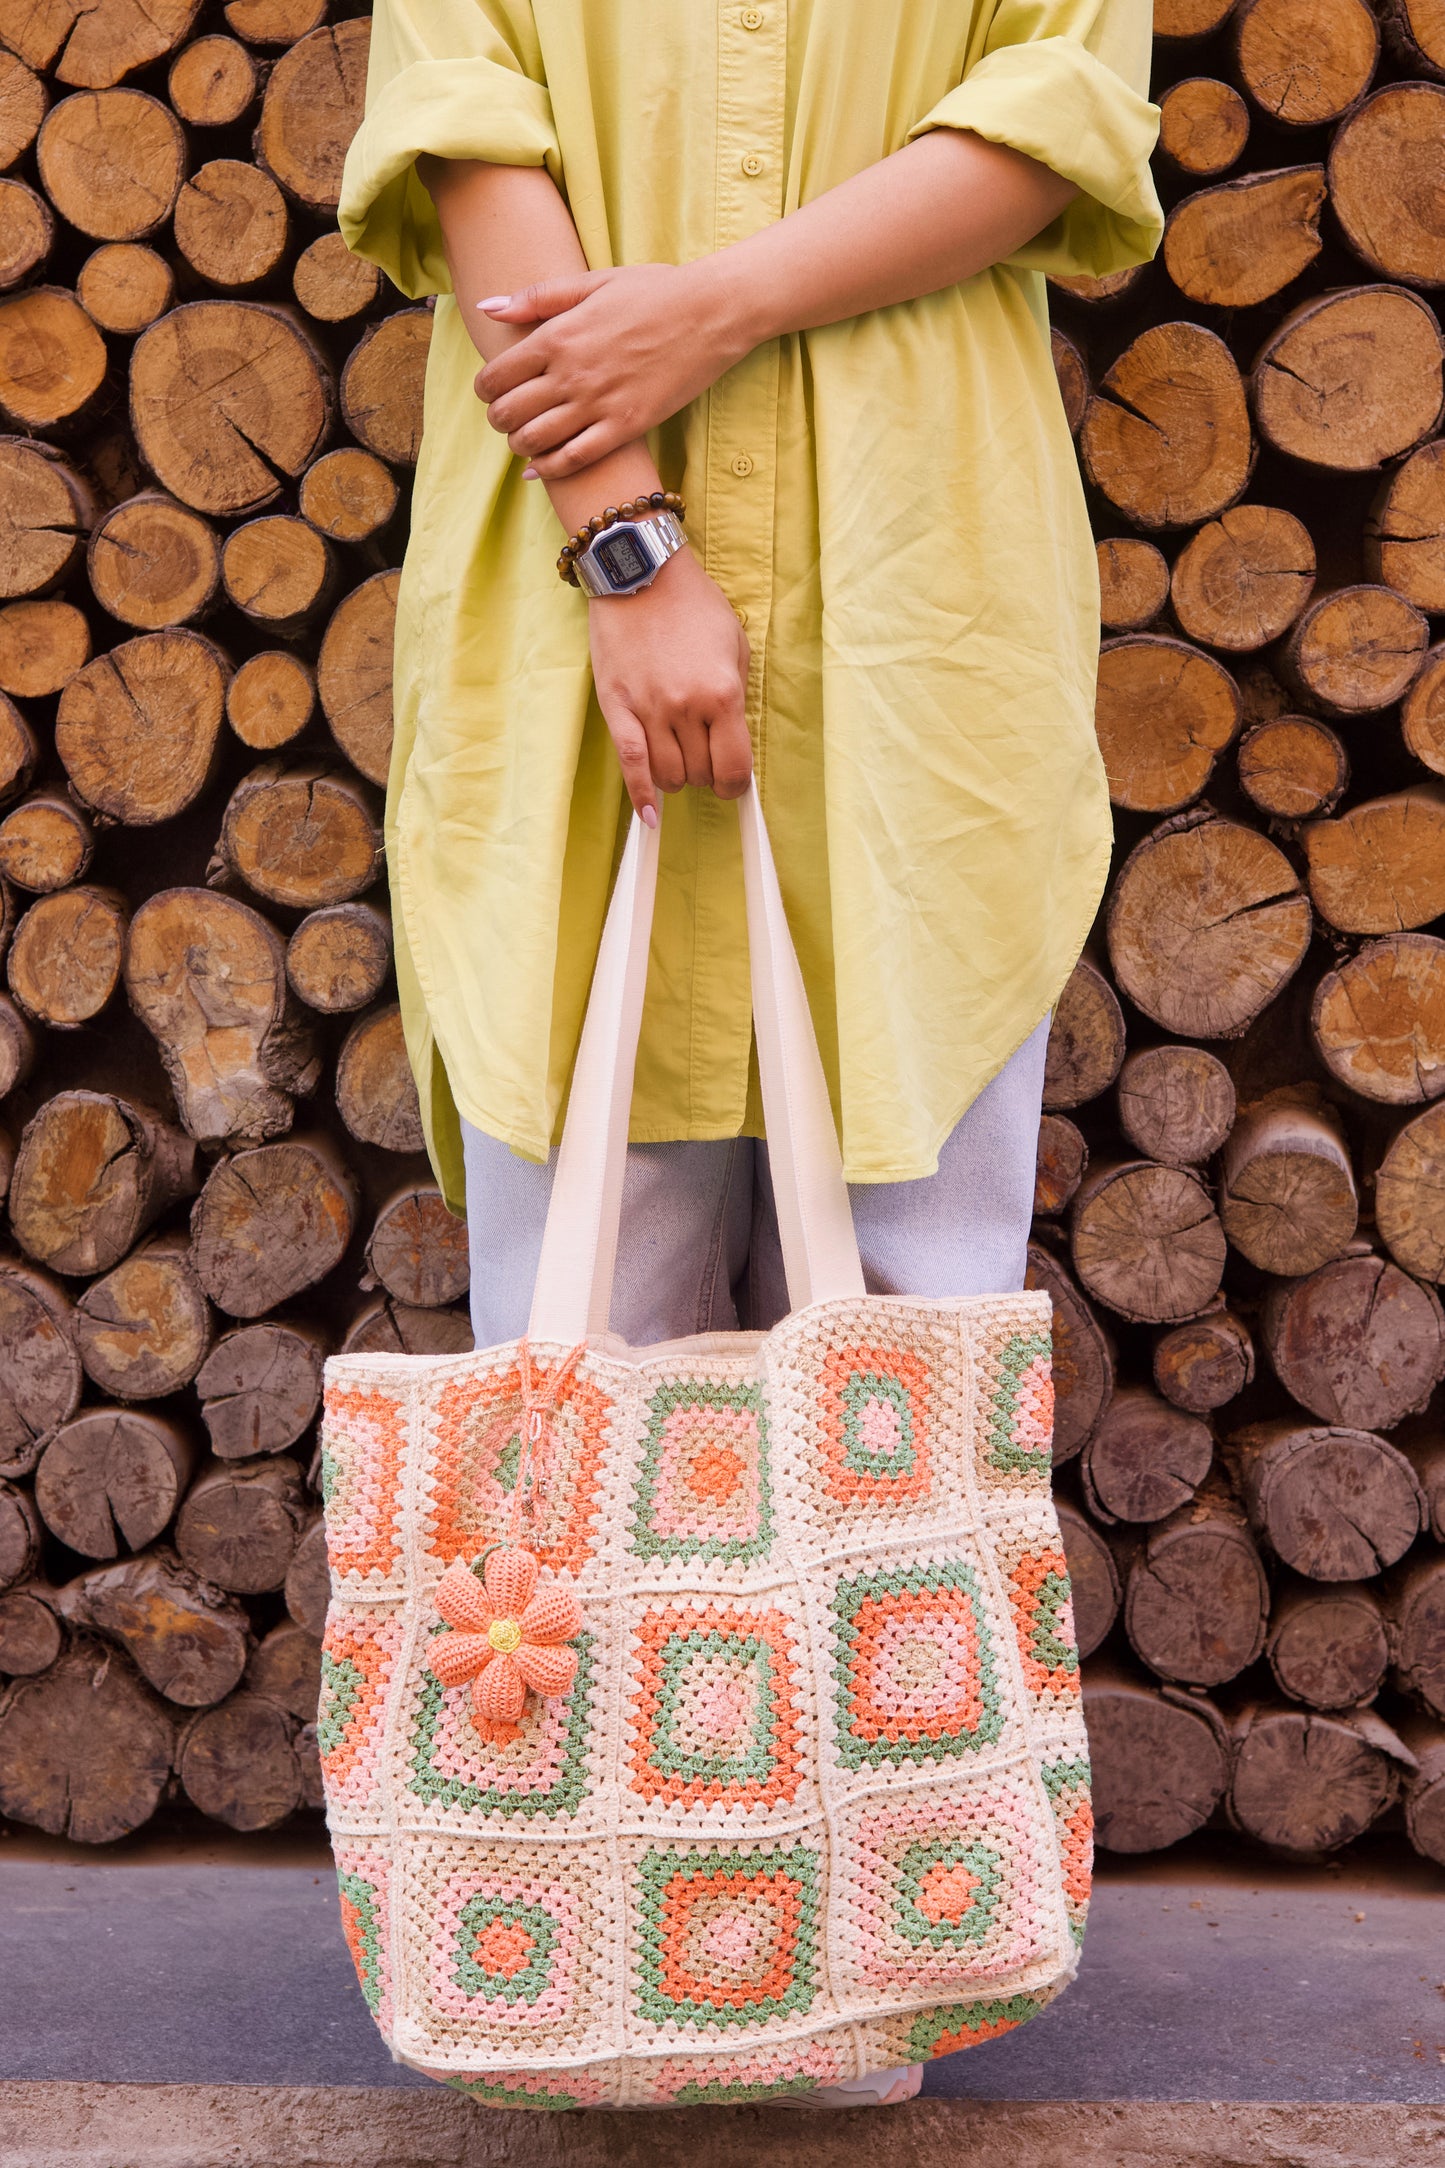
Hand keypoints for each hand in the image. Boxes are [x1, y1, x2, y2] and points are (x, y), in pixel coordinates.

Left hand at [475, 261, 752, 479]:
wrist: (709, 313)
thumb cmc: (653, 292)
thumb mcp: (592, 282)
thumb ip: (537, 298)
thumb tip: (488, 308)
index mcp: (557, 336)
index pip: (496, 376)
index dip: (485, 390)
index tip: (492, 392)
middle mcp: (571, 374)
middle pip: (509, 413)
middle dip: (499, 420)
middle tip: (507, 418)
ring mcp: (598, 404)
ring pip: (535, 440)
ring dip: (520, 445)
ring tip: (525, 439)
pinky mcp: (625, 427)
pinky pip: (574, 459)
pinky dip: (550, 468)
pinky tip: (541, 468)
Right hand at [586, 547, 751, 821]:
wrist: (641, 574)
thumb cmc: (693, 606)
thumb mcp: (735, 645)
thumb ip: (737, 697)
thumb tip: (734, 742)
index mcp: (723, 693)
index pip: (735, 767)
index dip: (736, 784)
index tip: (733, 784)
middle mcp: (687, 707)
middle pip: (700, 774)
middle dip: (706, 776)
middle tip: (705, 762)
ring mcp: (649, 710)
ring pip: (668, 776)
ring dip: (677, 779)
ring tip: (679, 760)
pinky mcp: (617, 707)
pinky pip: (630, 764)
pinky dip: (641, 796)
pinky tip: (649, 816)